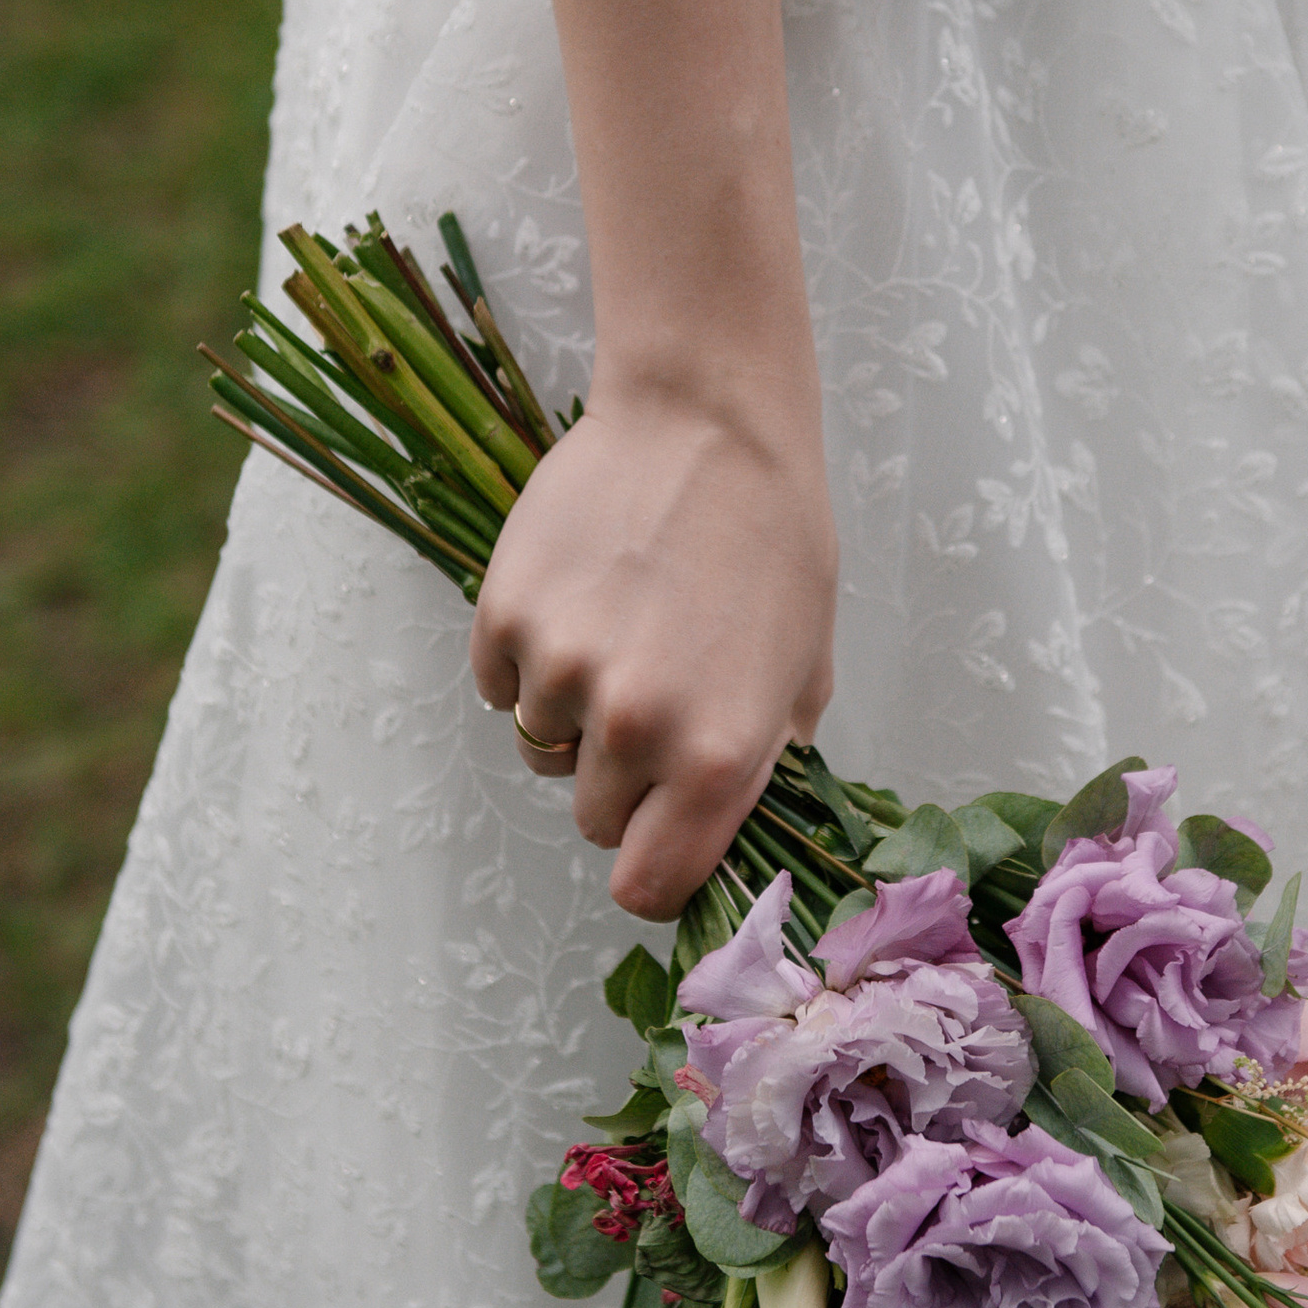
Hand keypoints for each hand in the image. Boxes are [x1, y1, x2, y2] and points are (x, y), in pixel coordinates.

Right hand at [470, 373, 837, 921]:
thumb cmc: (774, 538)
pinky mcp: (505, 617)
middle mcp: (634, 729)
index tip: (656, 839)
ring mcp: (561, 671)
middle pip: (594, 818)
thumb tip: (725, 827)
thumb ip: (764, 761)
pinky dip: (529, 659)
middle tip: (654, 697)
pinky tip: (579, 597)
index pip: (648, 887)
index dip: (651, 871)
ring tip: (621, 629)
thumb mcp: (805, 667)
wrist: (706, 420)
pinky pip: (502, 685)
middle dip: (620, 779)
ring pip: (543, 749)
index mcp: (718, 758)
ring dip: (572, 713)